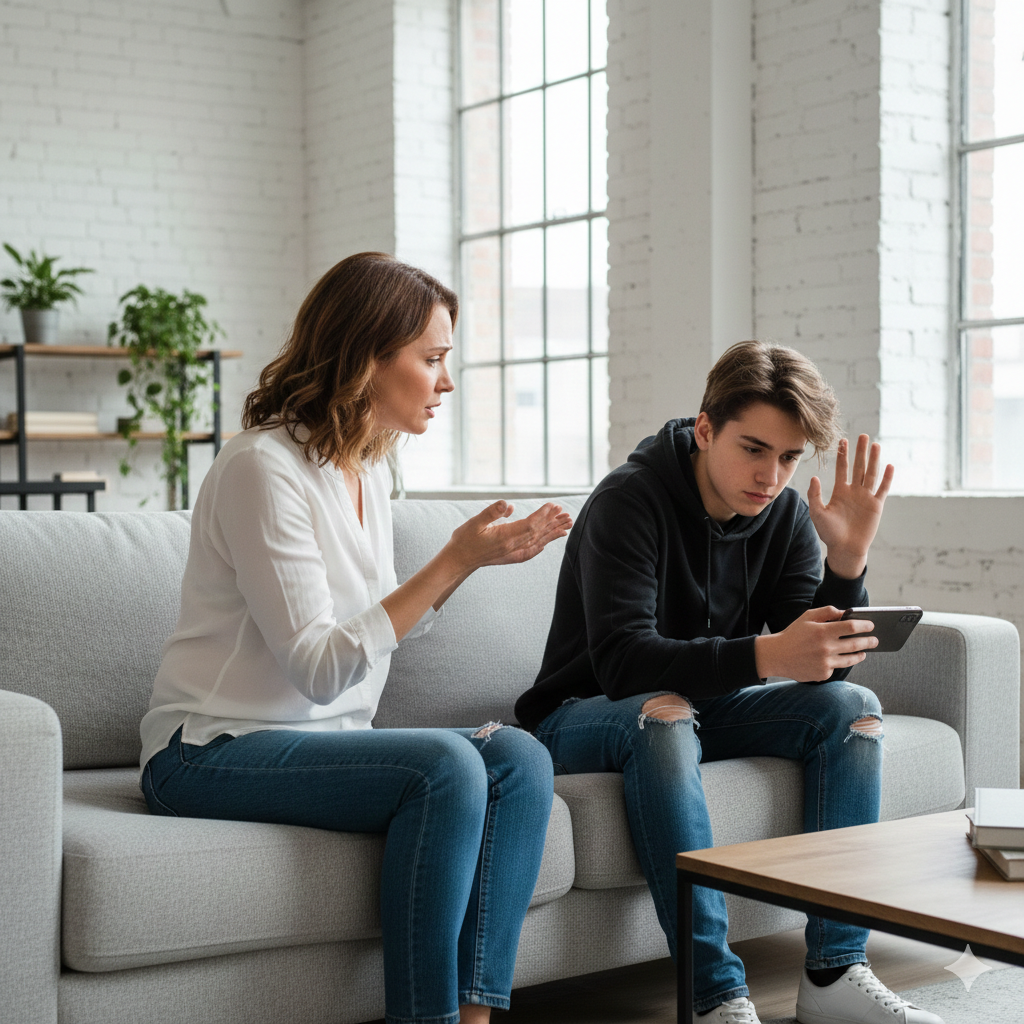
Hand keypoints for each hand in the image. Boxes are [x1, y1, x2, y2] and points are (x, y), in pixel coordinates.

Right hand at [446, 500, 572, 571]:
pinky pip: (530, 552)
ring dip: (551, 533)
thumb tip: (507, 504)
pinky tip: (546, 543)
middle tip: (566, 513)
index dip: (543, 515)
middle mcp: (512, 547)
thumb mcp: (474, 522)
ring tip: (565, 526)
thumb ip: (491, 513)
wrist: (458, 561)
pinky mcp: (509, 557)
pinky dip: (540, 546)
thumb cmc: (464, 540)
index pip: (530, 525)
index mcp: (505, 537)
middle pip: (538, 533)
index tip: (553, 506)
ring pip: (537, 542)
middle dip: (552, 522)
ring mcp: (512, 553)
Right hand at [754, 606, 877, 682]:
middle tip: (875, 640)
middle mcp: (826, 648)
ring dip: (860, 654)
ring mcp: (825, 663)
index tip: (871, 625)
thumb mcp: (806, 617)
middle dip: (869, 641)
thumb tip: (844, 612)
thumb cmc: (793, 634)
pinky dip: (839, 662)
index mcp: (822, 631)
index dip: (864, 625)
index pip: (851, 627)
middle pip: (856, 644)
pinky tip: (838, 659)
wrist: (776, 656)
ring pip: (851, 659)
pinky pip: (837, 667)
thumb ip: (826, 612)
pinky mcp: (823, 674)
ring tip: (864, 652)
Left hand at [807, 434, 893, 578]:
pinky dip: (886, 478)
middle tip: (863, 435)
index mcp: (840, 491)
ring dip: (873, 460)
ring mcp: (866, 497)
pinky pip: (882, 489)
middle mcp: (854, 491)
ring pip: (870, 474)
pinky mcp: (876, 506)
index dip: (842, 455)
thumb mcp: (817, 513)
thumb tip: (814, 477)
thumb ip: (815, 495)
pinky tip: (889, 465)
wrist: (844, 548)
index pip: (842, 468)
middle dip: (860, 451)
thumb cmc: (829, 533)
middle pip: (858, 467)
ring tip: (875, 445)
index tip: (843, 440)